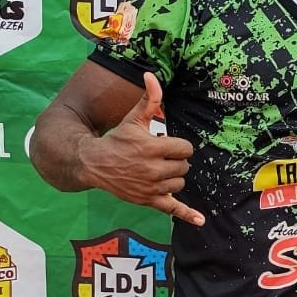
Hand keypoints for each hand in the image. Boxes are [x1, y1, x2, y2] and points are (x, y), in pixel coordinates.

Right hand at [84, 72, 203, 226]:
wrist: (95, 164)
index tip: (164, 144)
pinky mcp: (149, 200)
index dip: (177, 146)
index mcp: (153, 147)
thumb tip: (152, 75)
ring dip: (173, 177)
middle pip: (184, 166)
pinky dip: (187, 214)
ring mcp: (152, 187)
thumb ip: (148, 99)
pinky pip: (173, 209)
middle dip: (175, 161)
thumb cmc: (117, 139)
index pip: (184, 148)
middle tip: (158, 158)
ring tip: (156, 171)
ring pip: (180, 183)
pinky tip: (200, 221)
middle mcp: (154, 169)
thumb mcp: (133, 119)